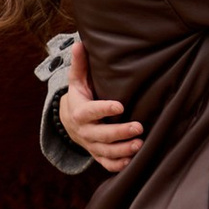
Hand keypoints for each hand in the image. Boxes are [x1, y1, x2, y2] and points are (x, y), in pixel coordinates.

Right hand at [59, 36, 142, 176]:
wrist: (69, 122)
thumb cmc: (80, 96)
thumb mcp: (77, 80)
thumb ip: (80, 64)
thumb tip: (80, 42)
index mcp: (80, 111)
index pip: (91, 111)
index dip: (104, 109)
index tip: (120, 106)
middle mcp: (84, 131)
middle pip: (101, 135)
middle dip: (119, 133)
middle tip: (139, 127)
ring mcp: (91, 145)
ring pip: (105, 152)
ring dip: (122, 150)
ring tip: (140, 144)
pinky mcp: (97, 155)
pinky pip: (106, 164)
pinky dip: (118, 165)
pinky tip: (132, 160)